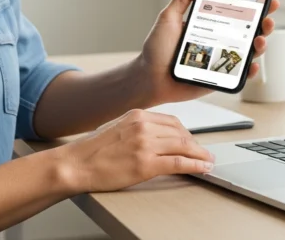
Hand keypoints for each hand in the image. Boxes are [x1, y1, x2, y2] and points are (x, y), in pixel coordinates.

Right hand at [61, 109, 214, 192]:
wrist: (76, 164)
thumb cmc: (94, 150)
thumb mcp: (118, 128)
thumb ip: (138, 128)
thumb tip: (158, 136)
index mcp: (138, 115)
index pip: (172, 121)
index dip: (186, 133)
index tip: (192, 141)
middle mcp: (144, 126)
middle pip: (180, 132)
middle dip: (196, 144)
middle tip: (205, 152)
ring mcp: (145, 144)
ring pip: (183, 146)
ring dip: (200, 154)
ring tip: (208, 161)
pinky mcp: (145, 164)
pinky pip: (178, 162)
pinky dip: (194, 165)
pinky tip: (202, 168)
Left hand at [137, 0, 279, 104]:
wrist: (148, 78)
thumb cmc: (157, 49)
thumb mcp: (168, 17)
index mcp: (210, 22)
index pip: (236, 10)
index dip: (253, 2)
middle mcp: (219, 39)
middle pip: (249, 29)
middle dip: (264, 21)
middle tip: (268, 16)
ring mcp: (221, 58)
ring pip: (249, 50)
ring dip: (260, 44)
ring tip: (260, 39)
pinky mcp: (220, 77)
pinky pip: (240, 74)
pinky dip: (250, 70)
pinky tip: (252, 64)